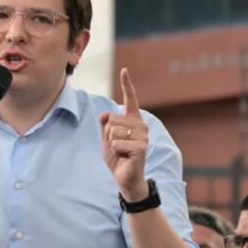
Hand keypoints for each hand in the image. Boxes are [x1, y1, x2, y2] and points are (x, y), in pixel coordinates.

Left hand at [98, 68, 148, 200]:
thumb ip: (105, 125)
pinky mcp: (141, 147)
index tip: (124, 70)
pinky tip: (124, 157)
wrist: (125, 177)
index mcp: (133, 120)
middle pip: (111, 119)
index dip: (127, 84)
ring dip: (111, 143)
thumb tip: (104, 115)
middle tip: (116, 146)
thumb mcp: (106, 138)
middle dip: (107, 134)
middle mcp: (141, 125)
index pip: (130, 99)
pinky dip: (115, 151)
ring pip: (112, 131)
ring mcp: (142, 136)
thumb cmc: (117, 157)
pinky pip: (116, 143)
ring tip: (121, 152)